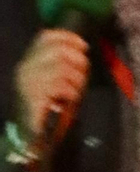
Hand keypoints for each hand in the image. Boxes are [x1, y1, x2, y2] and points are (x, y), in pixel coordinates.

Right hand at [14, 29, 91, 150]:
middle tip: (83, 74)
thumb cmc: (46, 106)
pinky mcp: (34, 97)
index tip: (83, 46)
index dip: (68, 37)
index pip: (46, 37)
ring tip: (76, 90)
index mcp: (28, 61)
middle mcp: (25, 69)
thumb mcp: (52, 80)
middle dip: (78, 60)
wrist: (29, 134)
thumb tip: (82, 51)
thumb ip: (61, 64)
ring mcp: (28, 82)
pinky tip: (69, 99)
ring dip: (77, 79)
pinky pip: (60, 85)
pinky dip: (71, 91)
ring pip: (62, 68)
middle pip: (58, 50)